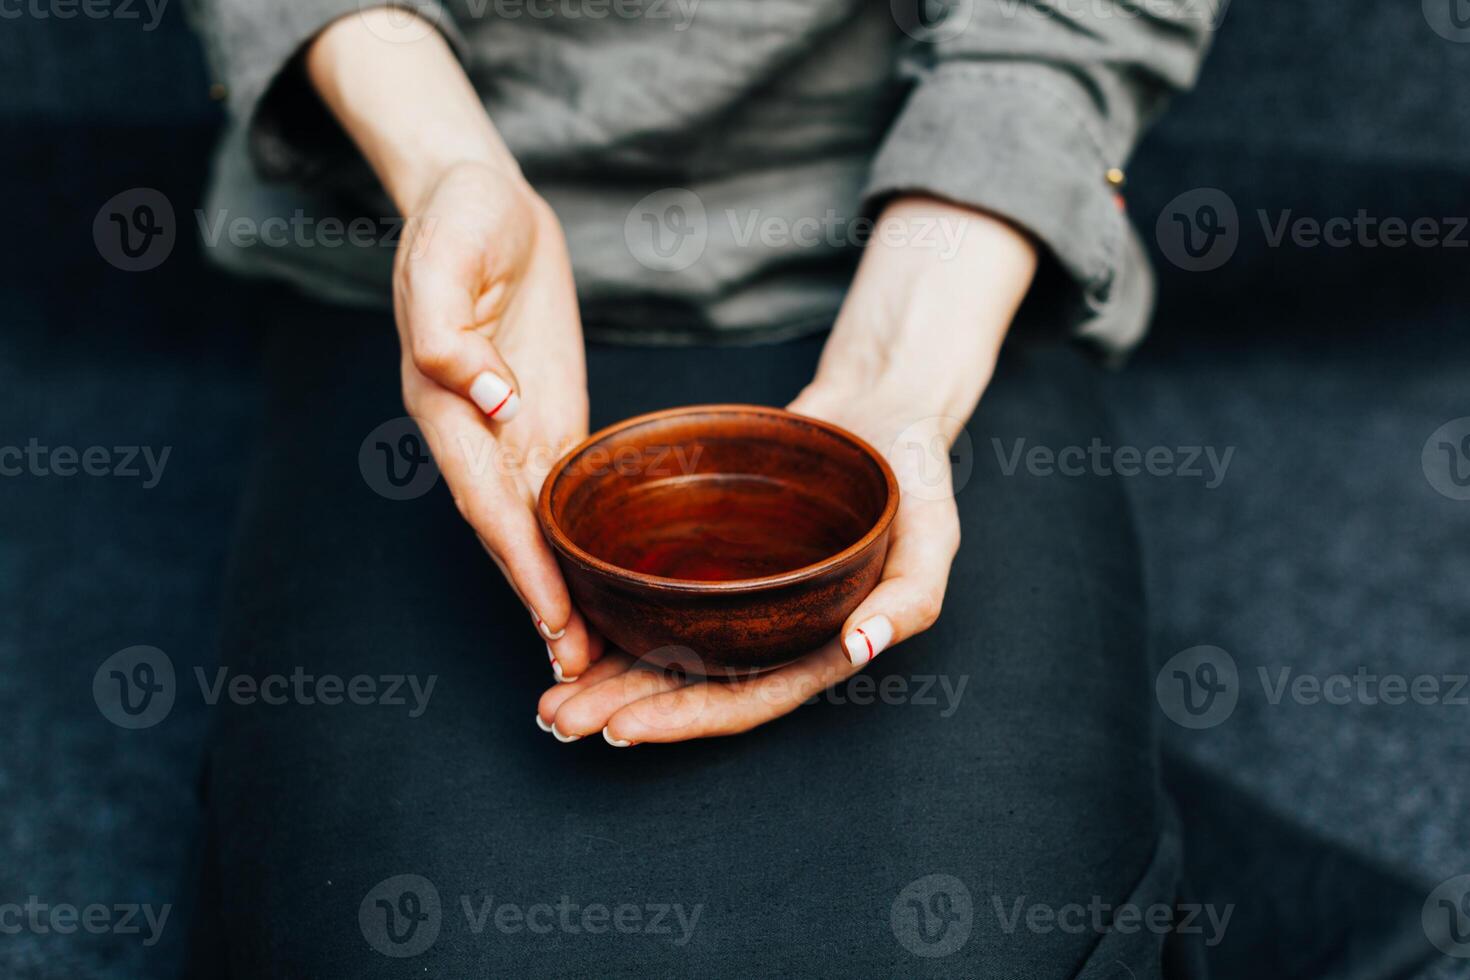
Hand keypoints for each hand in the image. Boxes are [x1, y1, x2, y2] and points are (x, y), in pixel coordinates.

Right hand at [398, 163, 600, 678]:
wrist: (483, 196)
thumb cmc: (460, 217)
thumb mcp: (447, 253)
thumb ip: (449, 330)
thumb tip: (486, 398)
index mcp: (447, 406)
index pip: (488, 501)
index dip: (521, 565)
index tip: (554, 620)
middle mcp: (477, 433)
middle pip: (512, 535)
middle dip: (543, 604)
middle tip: (582, 674)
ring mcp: (511, 430)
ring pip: (538, 528)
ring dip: (561, 591)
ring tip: (597, 656)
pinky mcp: (545, 418)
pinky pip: (562, 494)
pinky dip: (577, 546)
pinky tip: (604, 585)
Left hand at [536, 197, 1037, 742]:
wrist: (879, 404)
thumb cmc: (911, 470)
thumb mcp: (933, 529)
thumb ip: (911, 596)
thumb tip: (861, 647)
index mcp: (820, 645)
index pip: (746, 700)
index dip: (684, 721)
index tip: (622, 728)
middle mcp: (773, 631)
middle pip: (690, 687)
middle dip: (622, 708)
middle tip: (555, 718)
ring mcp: (740, 596)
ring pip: (664, 651)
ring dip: (606, 677)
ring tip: (547, 695)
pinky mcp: (714, 557)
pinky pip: (658, 598)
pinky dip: (613, 616)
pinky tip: (569, 624)